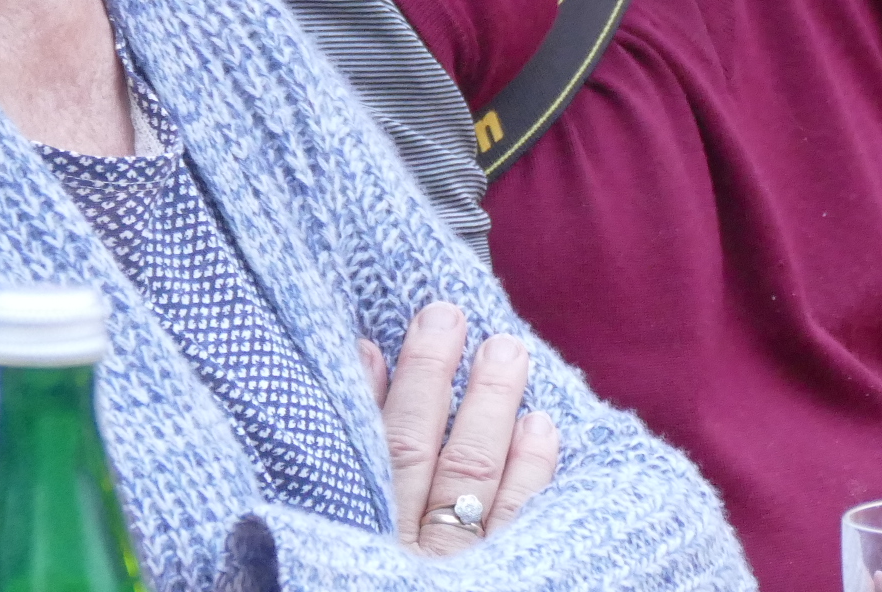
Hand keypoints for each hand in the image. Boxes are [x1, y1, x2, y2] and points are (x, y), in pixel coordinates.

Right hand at [359, 303, 560, 555]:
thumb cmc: (358, 591)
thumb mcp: (342, 546)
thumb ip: (348, 480)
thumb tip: (354, 384)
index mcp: (356, 539)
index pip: (355, 455)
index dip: (363, 397)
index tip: (368, 346)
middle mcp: (402, 550)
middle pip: (410, 451)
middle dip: (427, 377)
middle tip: (446, 316)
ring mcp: (456, 566)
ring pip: (470, 474)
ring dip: (489, 403)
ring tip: (504, 351)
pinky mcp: (506, 573)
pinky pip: (519, 518)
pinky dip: (530, 469)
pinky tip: (538, 426)